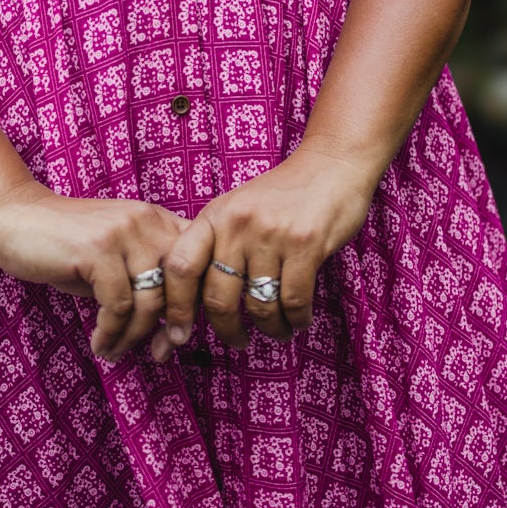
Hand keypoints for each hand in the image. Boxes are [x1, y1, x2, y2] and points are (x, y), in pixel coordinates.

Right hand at [0, 178, 190, 361]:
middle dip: (174, 325)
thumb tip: (176, 331)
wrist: (18, 218)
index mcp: (158, 220)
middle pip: (181, 285)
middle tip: (159, 353)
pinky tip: (99, 343)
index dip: (196, 304)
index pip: (198, 263)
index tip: (180, 336)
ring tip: (116, 350)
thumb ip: (147, 282)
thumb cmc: (69, 248)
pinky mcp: (97, 250)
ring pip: (149, 301)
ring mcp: (122, 233)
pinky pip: (118, 306)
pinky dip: (110, 333)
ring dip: (134, 337)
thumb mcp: (117, 259)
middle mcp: (147, 221)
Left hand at [153, 146, 378, 359]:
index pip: (179, 266)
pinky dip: (296, 320)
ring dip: (269, 329)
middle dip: (227, 330)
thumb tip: (194, 303)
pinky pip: (292, 301)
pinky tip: (299, 320)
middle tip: (237, 341)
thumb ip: (217, 246)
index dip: (175, 306)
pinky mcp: (306, 244)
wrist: (331, 166)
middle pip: (218, 297)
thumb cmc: (282, 195)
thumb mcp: (238, 210)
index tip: (178, 335)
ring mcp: (272, 234)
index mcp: (215, 216)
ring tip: (277, 331)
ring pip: (258, 306)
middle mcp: (238, 224)